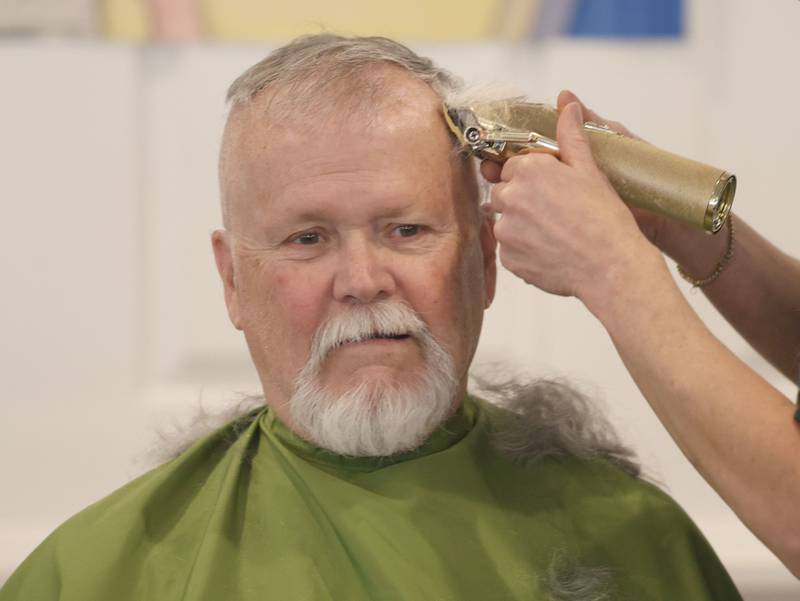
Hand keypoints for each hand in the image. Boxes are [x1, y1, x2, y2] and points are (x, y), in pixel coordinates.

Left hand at [484, 98, 659, 303]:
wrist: (610, 266)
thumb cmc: (604, 217)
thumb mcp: (589, 169)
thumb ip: (570, 136)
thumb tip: (567, 104)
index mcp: (528, 170)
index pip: (513, 166)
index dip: (532, 178)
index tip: (551, 189)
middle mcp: (511, 197)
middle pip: (504, 194)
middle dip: (522, 200)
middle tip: (554, 212)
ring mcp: (506, 230)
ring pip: (505, 222)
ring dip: (522, 226)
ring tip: (554, 233)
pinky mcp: (508, 258)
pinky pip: (509, 249)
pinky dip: (524, 250)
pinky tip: (549, 250)